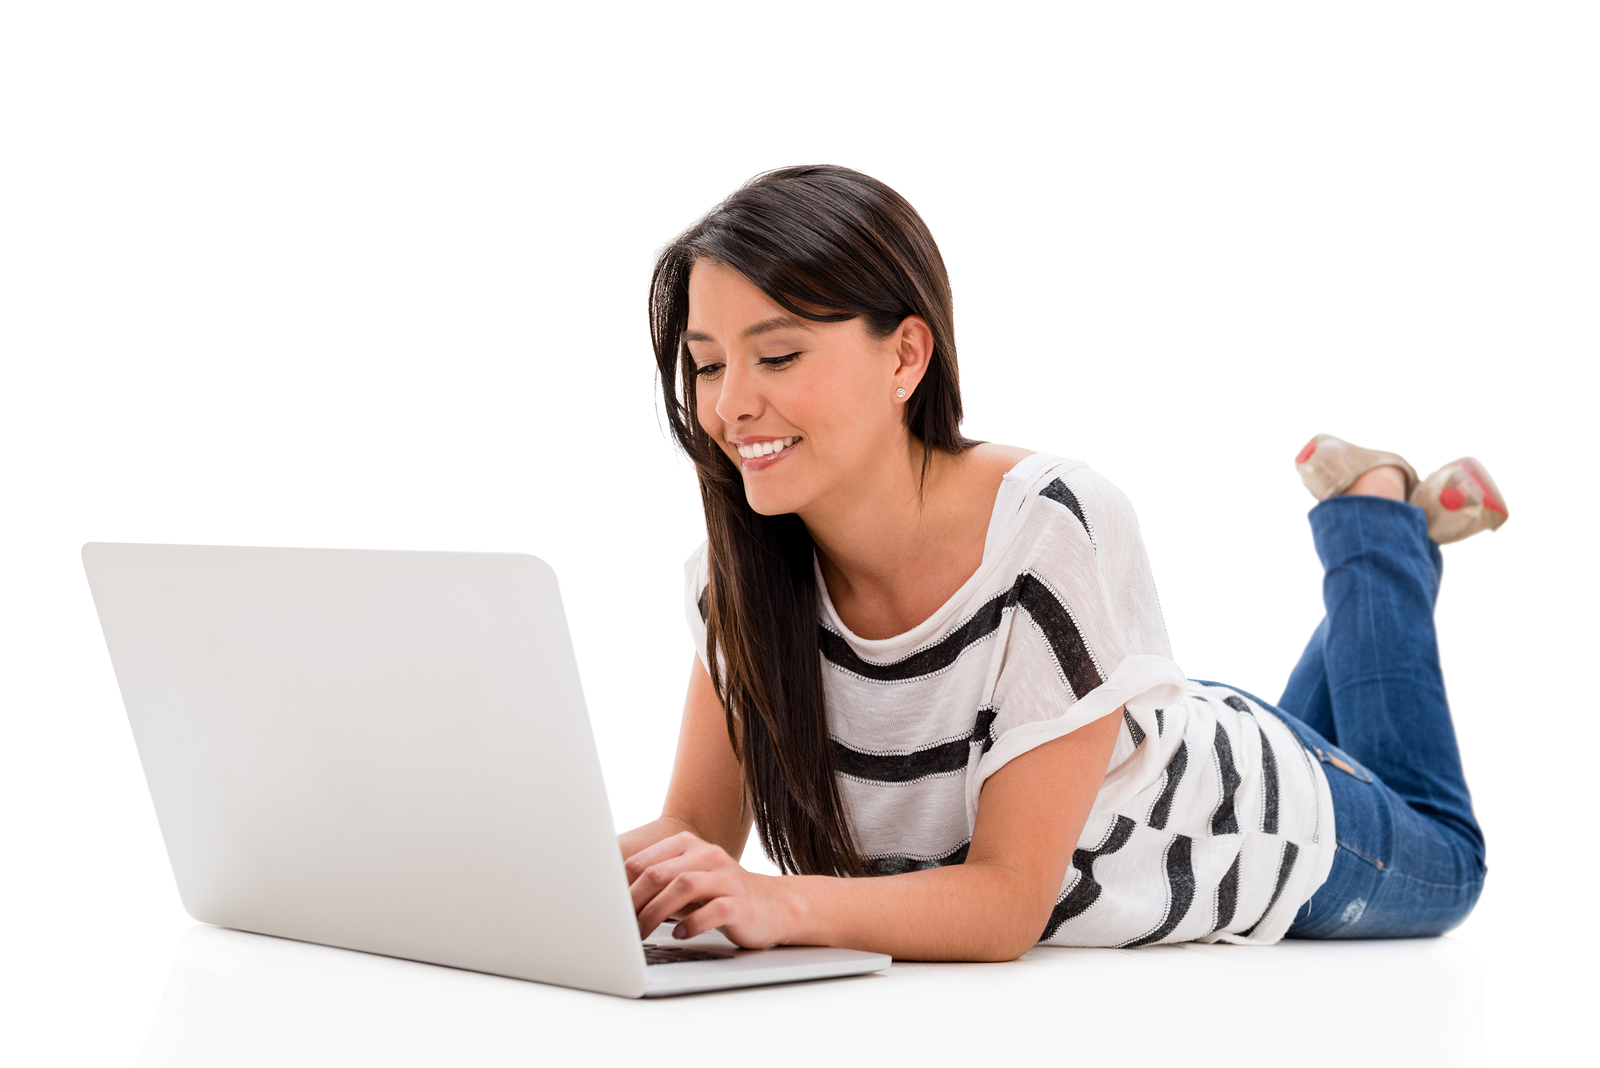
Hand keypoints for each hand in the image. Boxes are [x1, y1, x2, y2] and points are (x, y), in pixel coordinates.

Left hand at [625, 831, 794, 947]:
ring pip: (684, 887)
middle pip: (660, 873)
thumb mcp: (685, 883)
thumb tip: (612, 899)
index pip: (644, 861)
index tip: (607, 910)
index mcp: (688, 846)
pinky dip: (692, 923)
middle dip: (633, 901)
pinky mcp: (741, 902)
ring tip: (642, 932)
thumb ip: (657, 884)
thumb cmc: (719, 895)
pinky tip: (680, 934)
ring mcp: (726, 878)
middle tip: (619, 925)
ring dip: (656, 912)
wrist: (772, 906)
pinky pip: (713, 910)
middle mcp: (707, 856)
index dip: (621, 887)